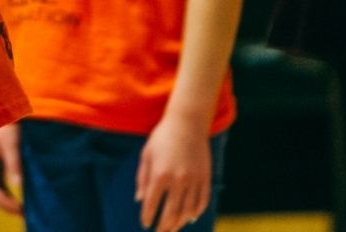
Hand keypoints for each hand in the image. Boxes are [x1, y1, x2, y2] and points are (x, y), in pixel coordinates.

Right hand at [0, 122, 23, 214]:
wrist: (8, 123)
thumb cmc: (9, 131)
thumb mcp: (12, 145)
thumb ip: (14, 164)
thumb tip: (18, 184)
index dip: (5, 202)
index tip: (20, 206)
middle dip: (7, 207)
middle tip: (24, 212)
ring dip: (8, 205)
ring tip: (23, 210)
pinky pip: (1, 193)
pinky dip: (9, 200)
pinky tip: (20, 201)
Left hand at [136, 112, 211, 231]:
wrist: (187, 123)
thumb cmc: (162, 137)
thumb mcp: (147, 154)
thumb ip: (142, 178)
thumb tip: (139, 199)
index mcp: (160, 174)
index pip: (152, 204)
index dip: (148, 216)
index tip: (145, 224)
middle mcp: (178, 180)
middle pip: (171, 212)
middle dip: (164, 226)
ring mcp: (194, 180)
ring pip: (188, 210)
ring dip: (180, 222)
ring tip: (173, 228)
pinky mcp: (205, 178)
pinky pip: (202, 201)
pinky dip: (196, 212)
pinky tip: (190, 217)